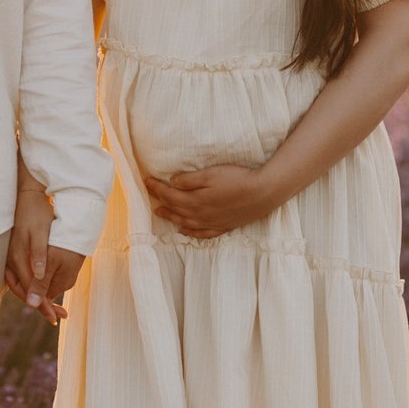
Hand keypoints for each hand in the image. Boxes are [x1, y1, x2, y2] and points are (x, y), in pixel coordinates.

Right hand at [5, 189, 67, 323]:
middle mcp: (11, 261)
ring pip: (22, 286)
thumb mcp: (40, 233)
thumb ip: (38, 256)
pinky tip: (42, 287)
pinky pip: (21, 277)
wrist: (27, 194)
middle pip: (25, 292)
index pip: (29, 291)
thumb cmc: (36, 212)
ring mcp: (10, 258)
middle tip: (59, 316)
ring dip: (37, 297)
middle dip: (41, 305)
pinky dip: (32, 286)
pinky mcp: (14, 253)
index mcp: (18, 259)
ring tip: (54, 306)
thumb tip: (39, 278)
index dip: (42, 305)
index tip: (54, 317)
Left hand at [146, 164, 279, 238]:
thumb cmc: (237, 180)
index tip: (146, 180)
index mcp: (195, 201)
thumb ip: (190, 180)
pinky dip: (190, 232)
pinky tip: (184, 230)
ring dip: (171, 217)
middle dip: (161, 201)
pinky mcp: (223, 226)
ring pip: (185, 222)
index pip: (170, 194)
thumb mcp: (210, 174)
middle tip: (149, 196)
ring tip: (160, 213)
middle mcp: (200, 215)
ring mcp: (212, 223)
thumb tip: (172, 182)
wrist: (262, 193)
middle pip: (175, 209)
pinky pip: (202, 233)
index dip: (156, 187)